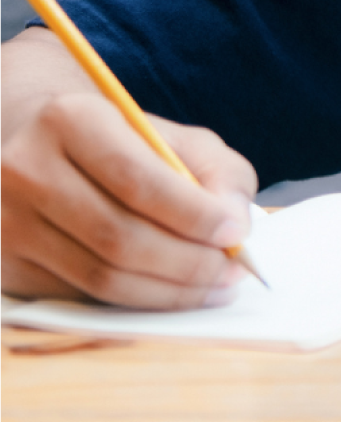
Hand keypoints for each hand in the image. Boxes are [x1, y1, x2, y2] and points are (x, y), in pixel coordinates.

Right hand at [0, 55, 256, 308]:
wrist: (37, 146)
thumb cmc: (120, 142)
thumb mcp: (172, 136)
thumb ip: (216, 170)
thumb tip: (236, 222)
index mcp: (71, 120)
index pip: (138, 180)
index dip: (193, 214)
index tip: (237, 232)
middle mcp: (25, 169)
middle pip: (118, 237)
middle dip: (187, 263)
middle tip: (230, 273)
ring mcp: (5, 222)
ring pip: (98, 278)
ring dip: (167, 291)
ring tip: (211, 287)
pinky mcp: (2, 266)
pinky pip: (79, 297)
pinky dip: (133, 301)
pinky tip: (167, 292)